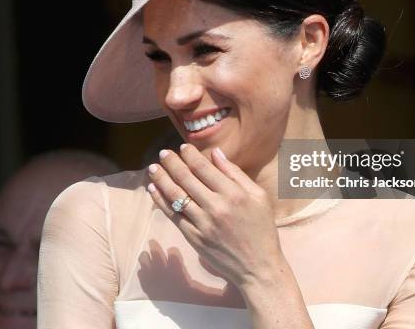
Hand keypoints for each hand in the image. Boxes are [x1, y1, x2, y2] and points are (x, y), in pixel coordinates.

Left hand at [146, 144, 283, 289]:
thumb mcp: (259, 196)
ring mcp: (202, 223)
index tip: (182, 147)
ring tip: (153, 168)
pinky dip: (161, 201)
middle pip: (186, 179)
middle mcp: (216, 207)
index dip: (190, 156)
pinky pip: (173, 215)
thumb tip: (216, 153)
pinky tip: (154, 190)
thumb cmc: (262, 228)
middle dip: (172, 163)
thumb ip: (236, 173)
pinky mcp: (193, 237)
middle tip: (163, 153)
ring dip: (161, 180)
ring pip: (176, 196)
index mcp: (233, 194)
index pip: (204, 168)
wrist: (257, 266)